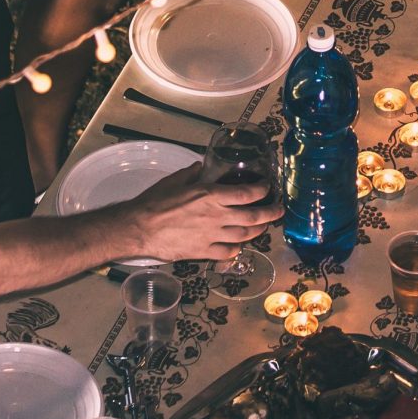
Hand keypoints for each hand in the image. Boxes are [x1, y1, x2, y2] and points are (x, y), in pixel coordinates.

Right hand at [118, 171, 282, 262]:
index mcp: (210, 195)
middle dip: (270, 213)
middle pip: (253, 216)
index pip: (246, 193)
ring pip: (244, 235)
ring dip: (257, 231)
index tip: (267, 188)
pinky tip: (239, 245)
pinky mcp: (203, 252)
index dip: (261, 190)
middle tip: (279, 210)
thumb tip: (199, 166)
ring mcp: (211, 236)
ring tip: (263, 226)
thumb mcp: (174, 181)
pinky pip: (228, 252)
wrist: (138, 229)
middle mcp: (216, 216)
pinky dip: (237, 248)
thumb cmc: (154, 203)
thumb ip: (191, 174)